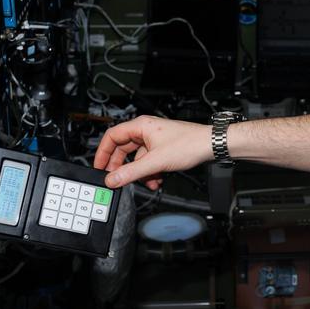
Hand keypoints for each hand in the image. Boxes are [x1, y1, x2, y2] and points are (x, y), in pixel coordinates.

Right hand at [93, 115, 211, 189]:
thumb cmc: (189, 144)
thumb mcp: (155, 162)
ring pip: (137, 159)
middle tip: (117, 180)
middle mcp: (145, 130)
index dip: (102, 152)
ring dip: (140, 173)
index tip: (99, 168)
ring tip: (147, 182)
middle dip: (122, 167)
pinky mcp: (163, 149)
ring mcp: (154, 140)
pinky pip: (149, 162)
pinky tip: (157, 180)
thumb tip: (112, 179)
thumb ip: (131, 172)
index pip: (111, 137)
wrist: (210, 146)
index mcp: (140, 126)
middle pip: (123, 149)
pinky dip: (150, 172)